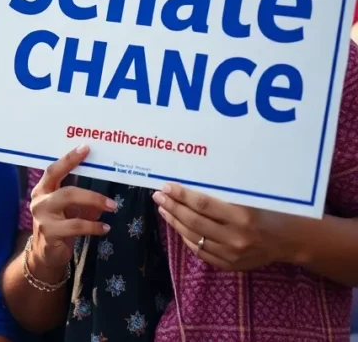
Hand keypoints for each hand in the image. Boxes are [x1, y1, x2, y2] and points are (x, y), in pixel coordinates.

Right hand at [27, 146, 116, 278]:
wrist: (45, 254)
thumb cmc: (59, 225)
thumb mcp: (68, 208)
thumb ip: (80, 197)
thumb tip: (103, 187)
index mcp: (43, 189)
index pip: (54, 170)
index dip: (69, 159)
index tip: (86, 148)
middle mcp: (40, 200)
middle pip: (66, 190)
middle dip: (92, 194)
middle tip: (112, 201)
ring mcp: (42, 217)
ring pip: (70, 205)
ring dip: (94, 206)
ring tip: (112, 209)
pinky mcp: (49, 233)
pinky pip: (75, 226)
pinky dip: (93, 226)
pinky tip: (104, 228)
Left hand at [153, 183, 291, 270]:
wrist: (290, 240)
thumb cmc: (270, 211)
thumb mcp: (251, 198)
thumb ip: (224, 195)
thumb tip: (191, 183)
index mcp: (242, 216)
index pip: (202, 204)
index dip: (181, 195)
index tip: (166, 186)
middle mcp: (235, 237)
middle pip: (194, 221)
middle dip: (172, 207)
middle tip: (158, 196)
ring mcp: (232, 255)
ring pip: (194, 237)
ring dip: (175, 222)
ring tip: (164, 209)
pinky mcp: (230, 265)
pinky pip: (201, 252)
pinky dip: (187, 238)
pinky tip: (179, 227)